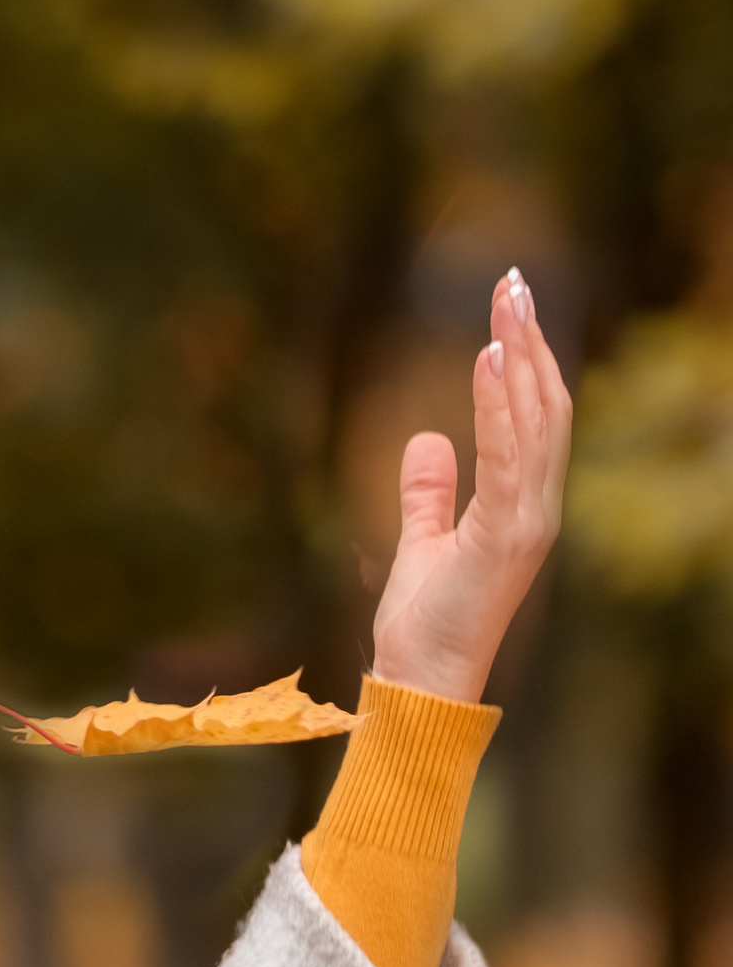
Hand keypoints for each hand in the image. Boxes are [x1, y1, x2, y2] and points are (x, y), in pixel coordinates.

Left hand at [368, 267, 570, 704]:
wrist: (421, 683)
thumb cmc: (423, 626)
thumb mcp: (422, 541)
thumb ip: (428, 490)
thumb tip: (426, 440)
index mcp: (521, 506)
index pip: (534, 419)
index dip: (525, 362)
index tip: (508, 309)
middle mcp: (537, 507)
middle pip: (545, 406)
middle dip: (530, 341)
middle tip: (513, 282)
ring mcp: (528, 521)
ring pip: (537, 421)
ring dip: (521, 356)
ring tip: (507, 301)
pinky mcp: (504, 534)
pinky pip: (508, 456)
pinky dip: (500, 404)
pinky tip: (490, 359)